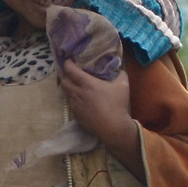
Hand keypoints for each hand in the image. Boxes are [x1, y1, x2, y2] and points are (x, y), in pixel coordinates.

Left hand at [57, 58, 143, 176]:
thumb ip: (120, 73)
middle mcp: (77, 93)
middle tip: (70, 73)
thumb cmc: (117, 104)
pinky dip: (72, 98)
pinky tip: (79, 98)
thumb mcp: (123, 84)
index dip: (67, 63)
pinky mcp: (75, 114)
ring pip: (66, 92)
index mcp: (87, 83)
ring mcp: (74, 104)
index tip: (68, 60)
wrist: (112, 126)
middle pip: (63, 81)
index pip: (70, 70)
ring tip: (75, 85)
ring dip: (68, 87)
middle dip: (65, 75)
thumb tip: (118, 67)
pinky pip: (70, 103)